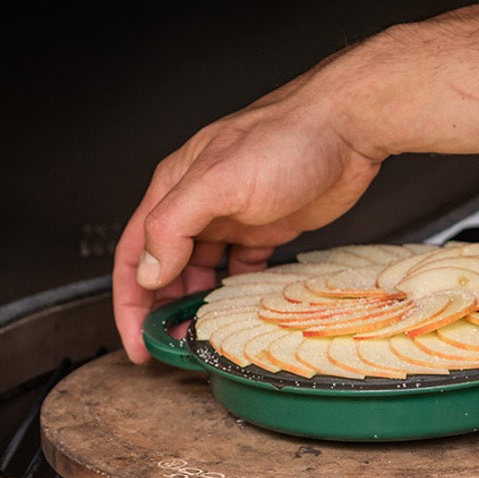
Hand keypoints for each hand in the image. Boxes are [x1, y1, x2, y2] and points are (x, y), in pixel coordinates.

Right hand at [112, 63, 384, 362]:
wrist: (348, 131)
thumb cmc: (286, 141)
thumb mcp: (218, 182)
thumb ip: (174, 225)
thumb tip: (150, 272)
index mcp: (176, 189)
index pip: (136, 253)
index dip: (129, 301)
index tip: (137, 340)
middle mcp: (201, 205)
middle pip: (166, 266)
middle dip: (162, 308)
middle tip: (170, 346)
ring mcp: (236, 218)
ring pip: (203, 270)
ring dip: (198, 302)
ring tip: (203, 334)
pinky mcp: (269, 229)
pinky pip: (242, 267)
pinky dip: (234, 290)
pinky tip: (238, 308)